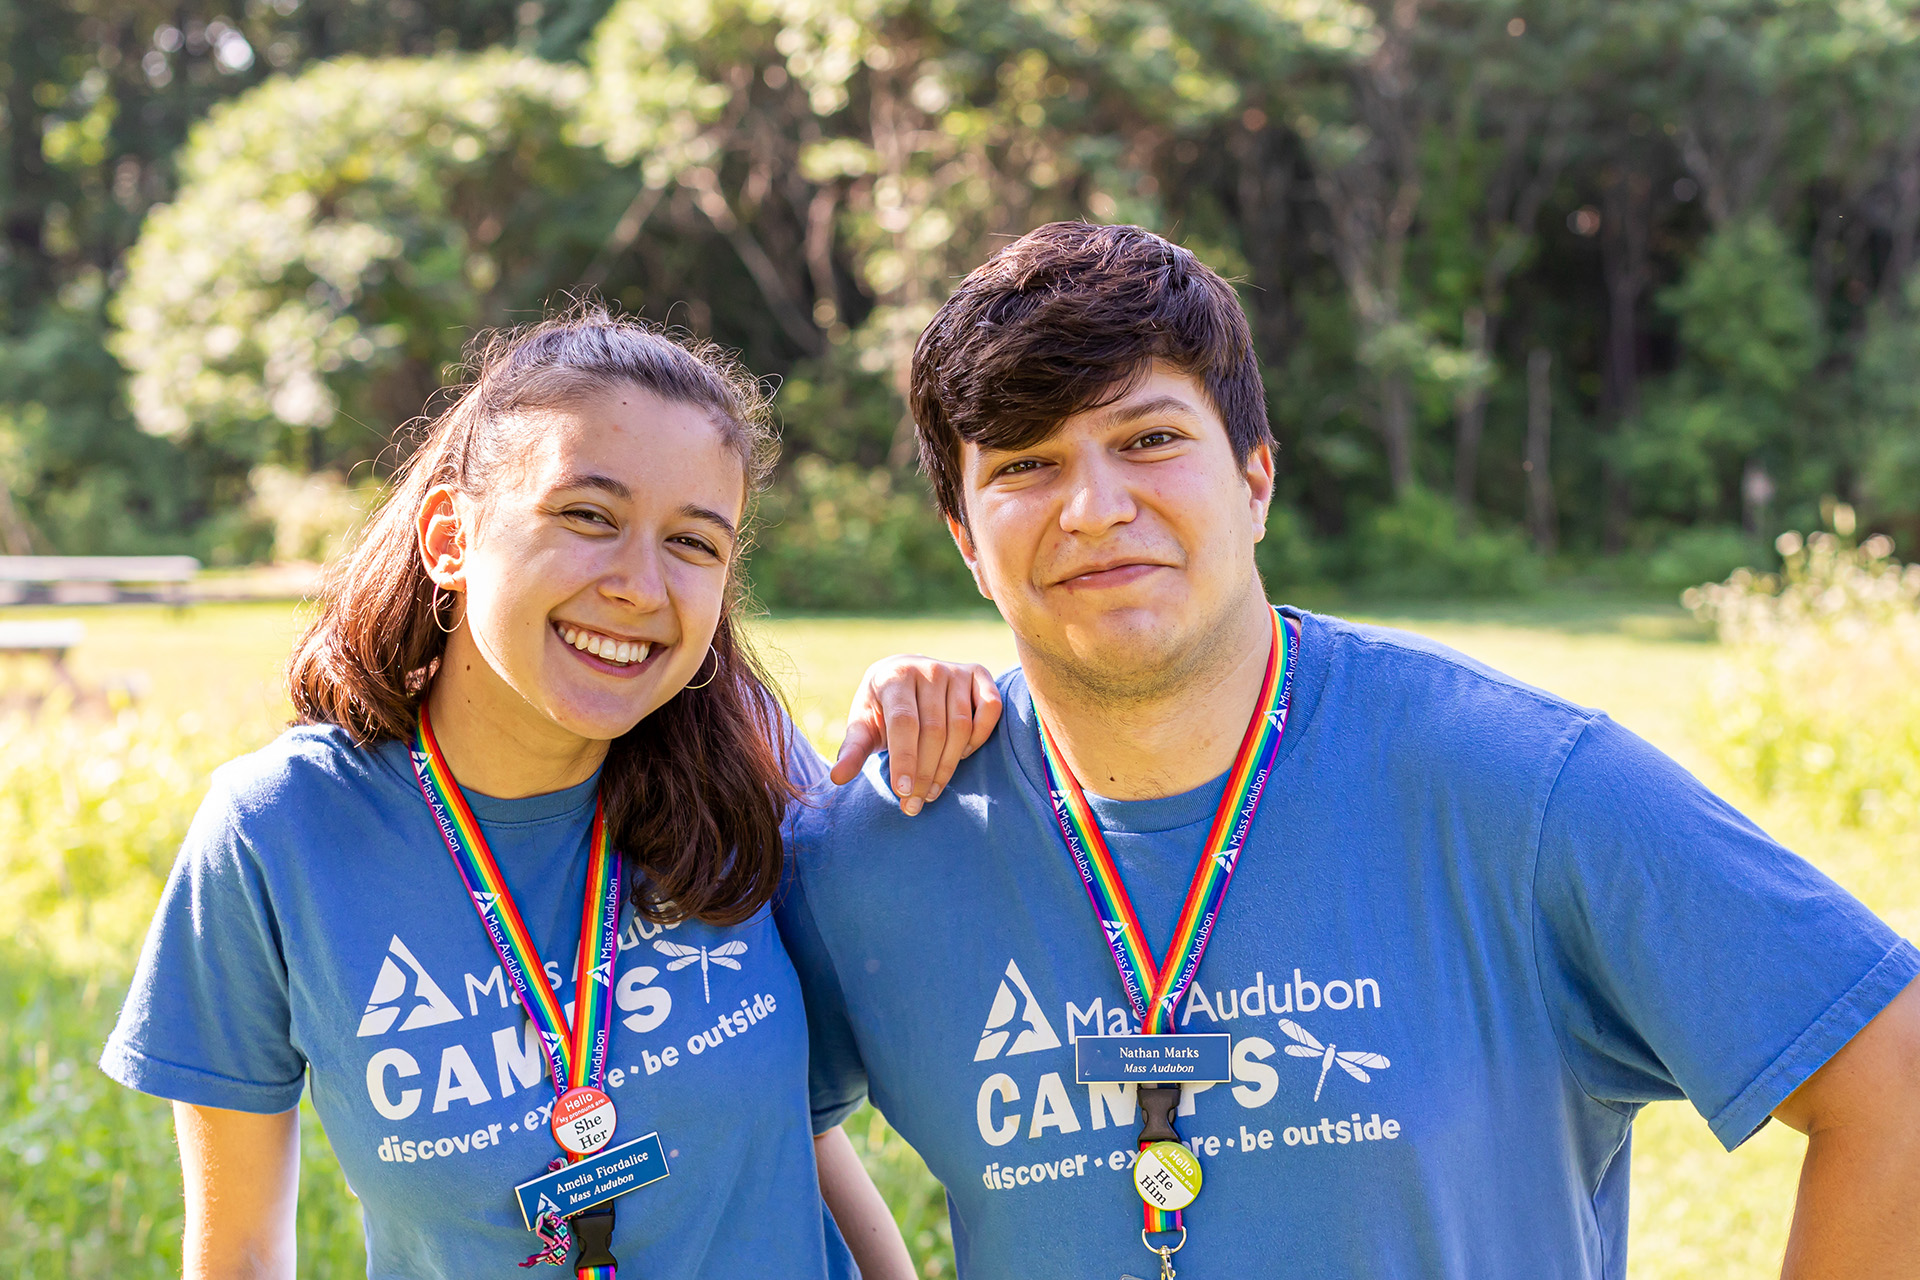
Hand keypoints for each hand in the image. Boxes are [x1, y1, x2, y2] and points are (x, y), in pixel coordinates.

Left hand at [833, 655, 1002, 814]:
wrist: (905, 676)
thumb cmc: (881, 709)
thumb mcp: (863, 725)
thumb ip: (853, 750)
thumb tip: (837, 778)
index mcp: (894, 676)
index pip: (904, 722)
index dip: (905, 759)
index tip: (903, 792)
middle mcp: (927, 668)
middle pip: (934, 729)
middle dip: (924, 773)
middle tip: (915, 804)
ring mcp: (955, 670)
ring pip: (961, 726)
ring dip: (949, 765)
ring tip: (931, 792)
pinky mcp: (979, 674)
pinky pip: (990, 710)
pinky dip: (980, 737)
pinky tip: (961, 757)